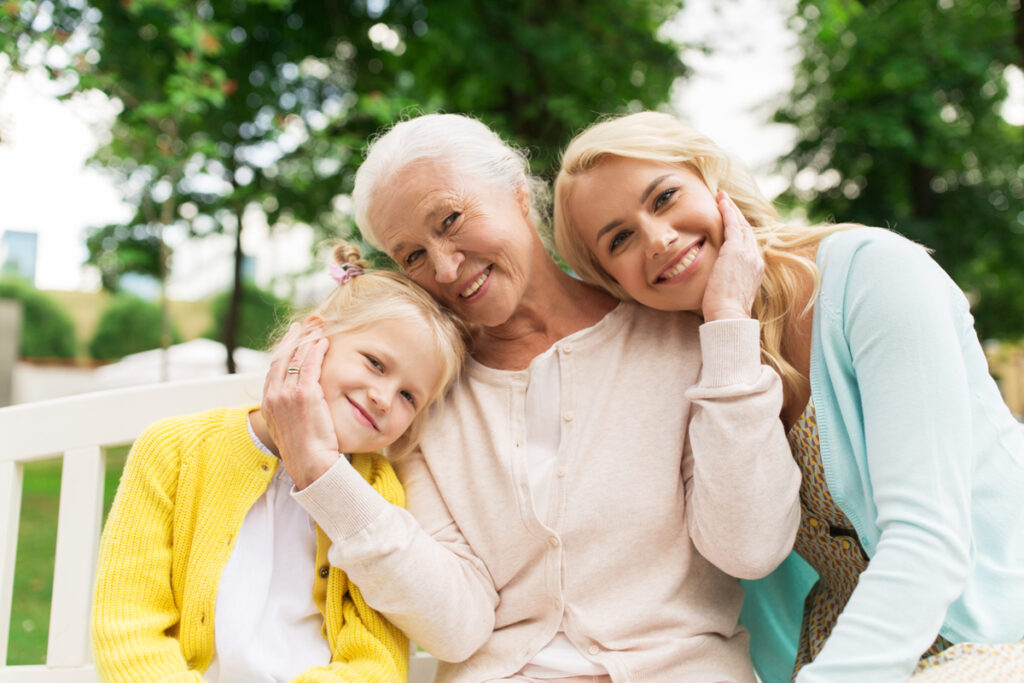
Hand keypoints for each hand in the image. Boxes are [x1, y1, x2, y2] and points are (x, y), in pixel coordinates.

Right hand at [261, 322, 340, 489]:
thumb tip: (300, 405)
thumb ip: (291, 412)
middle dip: (294, 338)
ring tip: (318, 328)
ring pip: (296, 358)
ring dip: (307, 340)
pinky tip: (324, 342)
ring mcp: (286, 394)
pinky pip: (310, 365)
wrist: (311, 464)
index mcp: (267, 404)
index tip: (293, 339)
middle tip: (304, 325)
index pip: (274, 369)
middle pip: (282, 358)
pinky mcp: (304, 394)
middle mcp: (273, 396)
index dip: (284, 351)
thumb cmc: (306, 451)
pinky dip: (317, 351)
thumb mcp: (292, 429)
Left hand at [701, 191, 763, 320]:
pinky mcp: (735, 251)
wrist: (728, 316)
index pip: (748, 244)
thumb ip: (726, 281)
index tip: (731, 221)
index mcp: (754, 269)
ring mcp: (747, 254)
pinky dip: (727, 211)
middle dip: (736, 215)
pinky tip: (721, 201)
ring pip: (740, 224)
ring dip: (731, 208)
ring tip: (722, 196)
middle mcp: (755, 259)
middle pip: (747, 230)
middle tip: (726, 202)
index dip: (739, 230)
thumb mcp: (729, 292)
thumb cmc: (723, 311)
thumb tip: (716, 281)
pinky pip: (732, 225)